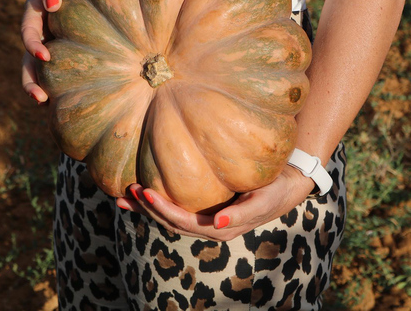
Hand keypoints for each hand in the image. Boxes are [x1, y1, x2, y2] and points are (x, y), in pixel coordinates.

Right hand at [21, 0, 93, 101]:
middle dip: (31, 78)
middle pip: (28, 57)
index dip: (33, 44)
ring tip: (48, 107)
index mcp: (37, 7)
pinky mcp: (68, 39)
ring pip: (41, 65)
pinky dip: (65, 79)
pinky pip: (64, 62)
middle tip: (39, 99)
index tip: (45, 56)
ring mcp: (52, 34)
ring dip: (43, 84)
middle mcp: (41, 25)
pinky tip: (76, 97)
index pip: (29, 30)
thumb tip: (50, 2)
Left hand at [116, 166, 315, 240]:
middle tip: (128, 190)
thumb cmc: (275, 190)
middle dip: (147, 209)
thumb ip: (240, 214)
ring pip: (169, 216)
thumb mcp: (261, 201)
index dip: (163, 209)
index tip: (146, 192)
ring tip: (125, 195)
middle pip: (170, 222)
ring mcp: (205, 216)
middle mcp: (209, 225)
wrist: (286, 182)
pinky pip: (177, 204)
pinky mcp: (205, 204)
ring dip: (147, 207)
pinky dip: (158, 199)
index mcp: (220, 228)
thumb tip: (217, 223)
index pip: (183, 222)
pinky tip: (142, 190)